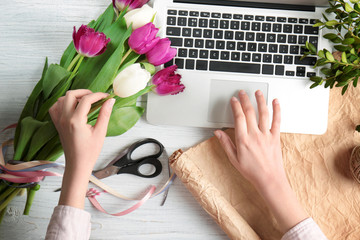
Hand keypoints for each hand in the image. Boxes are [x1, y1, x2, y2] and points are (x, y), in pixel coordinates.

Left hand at [49, 89, 114, 207]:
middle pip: (71, 94)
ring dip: (74, 97)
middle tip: (96, 97)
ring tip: (86, 102)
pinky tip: (73, 107)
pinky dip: (63, 103)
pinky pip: (55, 107)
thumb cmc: (89, 152)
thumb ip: (105, 114)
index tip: (106, 96)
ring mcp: (59, 121)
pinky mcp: (57, 124)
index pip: (86, 99)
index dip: (98, 95)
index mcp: (76, 121)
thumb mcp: (100, 132)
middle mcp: (64, 119)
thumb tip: (110, 101)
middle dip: (84, 92)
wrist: (77, 164)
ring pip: (62, 99)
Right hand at [214, 89, 283, 188]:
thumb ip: (225, 144)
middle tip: (242, 93)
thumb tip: (217, 133)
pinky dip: (277, 110)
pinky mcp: (276, 137)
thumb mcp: (234, 159)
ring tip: (258, 92)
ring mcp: (266, 135)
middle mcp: (255, 135)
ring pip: (264, 113)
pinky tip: (276, 102)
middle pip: (250, 112)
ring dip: (260, 100)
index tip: (233, 100)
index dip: (235, 106)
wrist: (269, 179)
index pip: (239, 117)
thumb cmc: (252, 171)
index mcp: (243, 140)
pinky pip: (277, 120)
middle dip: (245, 100)